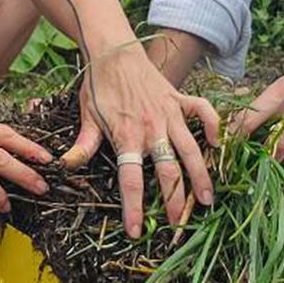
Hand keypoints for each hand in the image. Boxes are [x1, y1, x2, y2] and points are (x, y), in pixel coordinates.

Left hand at [61, 45, 218, 237]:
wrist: (113, 51)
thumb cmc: (98, 86)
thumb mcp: (87, 117)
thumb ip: (82, 145)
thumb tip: (65, 167)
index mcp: (127, 137)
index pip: (131, 180)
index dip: (134, 208)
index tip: (135, 231)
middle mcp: (152, 129)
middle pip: (169, 172)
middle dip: (175, 202)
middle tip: (179, 226)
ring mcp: (170, 113)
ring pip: (191, 150)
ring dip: (201, 176)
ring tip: (206, 200)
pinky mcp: (181, 99)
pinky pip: (204, 113)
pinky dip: (213, 128)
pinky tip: (218, 146)